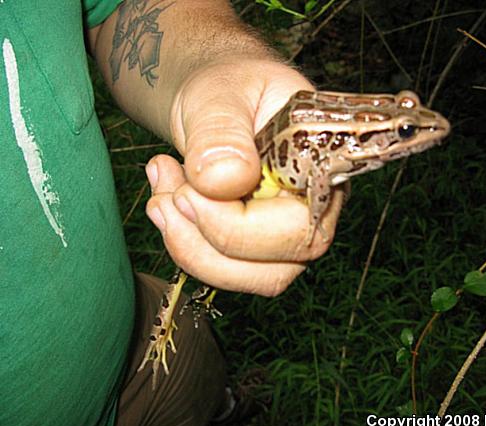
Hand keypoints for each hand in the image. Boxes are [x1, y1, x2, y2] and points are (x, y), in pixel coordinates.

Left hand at [145, 58, 343, 295]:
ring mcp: (284, 232)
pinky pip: (220, 267)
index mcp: (321, 170)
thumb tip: (225, 178)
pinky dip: (182, 240)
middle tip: (167, 191)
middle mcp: (311, 211)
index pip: (298, 230)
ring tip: (161, 186)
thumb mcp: (221, 91)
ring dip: (187, 244)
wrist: (219, 95)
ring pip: (244, 277)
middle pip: (275, 271)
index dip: (237, 227)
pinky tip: (166, 196)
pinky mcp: (254, 243)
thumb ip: (222, 130)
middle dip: (205, 242)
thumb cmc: (230, 84)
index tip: (185, 189)